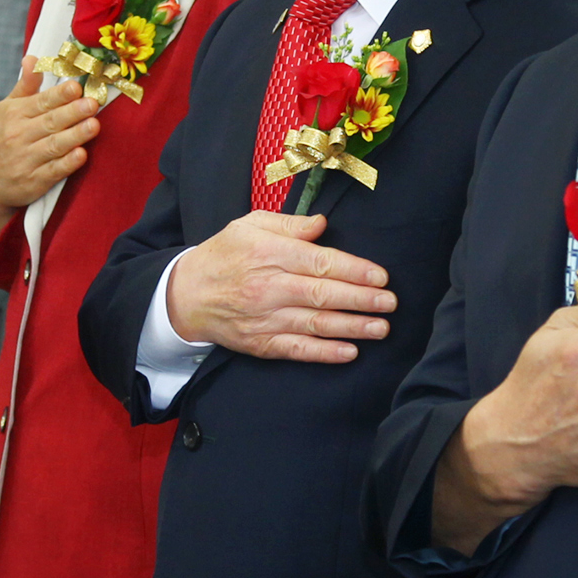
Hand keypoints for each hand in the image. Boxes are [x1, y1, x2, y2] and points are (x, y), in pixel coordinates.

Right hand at [0, 60, 99, 243]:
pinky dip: (67, 163)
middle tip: (92, 103)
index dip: (59, 95)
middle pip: (50, 122)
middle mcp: (19, 136)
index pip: (41, 102)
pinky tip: (81, 154)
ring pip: (54, 145)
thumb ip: (25, 86)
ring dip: (75, 135)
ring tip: (94, 125)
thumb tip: (32, 58)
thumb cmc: (4, 137)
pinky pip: (53, 171)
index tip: (76, 87)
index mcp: (14, 114)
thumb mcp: (8, 109)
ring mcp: (26, 160)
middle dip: (72, 112)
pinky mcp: (34, 182)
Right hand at [164, 212, 395, 362]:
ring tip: (381, 328)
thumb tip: (322, 224)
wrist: (186, 294)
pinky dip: (324, 353)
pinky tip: (350, 352)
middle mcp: (267, 287)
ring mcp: (264, 318)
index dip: (353, 271)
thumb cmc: (224, 254)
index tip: (380, 276)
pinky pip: (297, 349)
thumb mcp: (250, 225)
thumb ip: (289, 224)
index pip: (319, 262)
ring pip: (315, 324)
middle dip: (361, 300)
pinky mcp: (260, 343)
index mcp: (268, 253)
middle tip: (390, 303)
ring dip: (352, 328)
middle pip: (322, 294)